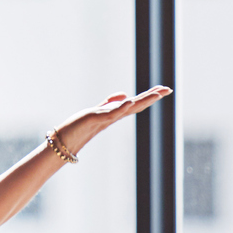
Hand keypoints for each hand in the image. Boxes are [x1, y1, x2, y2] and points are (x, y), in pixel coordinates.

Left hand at [54, 86, 170, 156]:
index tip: (164, 89)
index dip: (149, 96)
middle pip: (136, 105)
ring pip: (128, 108)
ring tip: (156, 94)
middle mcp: (113, 117)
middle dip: (152, 97)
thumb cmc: (79, 128)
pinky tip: (130, 101)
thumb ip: (110, 103)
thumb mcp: (97, 111)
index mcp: (115, 114)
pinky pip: (111, 113)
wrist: (64, 142)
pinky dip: (121, 107)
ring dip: (142, 101)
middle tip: (168, 90)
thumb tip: (125, 94)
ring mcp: (105, 119)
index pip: (136, 103)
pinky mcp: (95, 120)